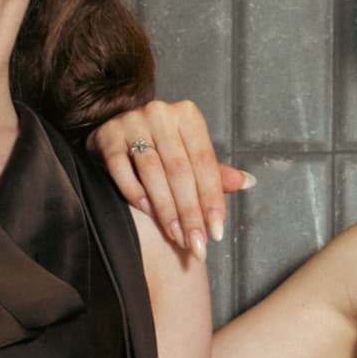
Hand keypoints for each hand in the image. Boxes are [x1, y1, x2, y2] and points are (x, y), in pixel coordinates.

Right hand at [89, 98, 253, 259]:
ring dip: (166, 210)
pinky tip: (148, 214)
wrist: (117, 131)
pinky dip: (136, 194)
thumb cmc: (160, 148)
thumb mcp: (189, 155)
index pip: (204, 163)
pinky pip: (122, 170)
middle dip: (190, 212)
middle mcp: (161, 113)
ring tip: (177, 237)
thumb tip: (248, 182)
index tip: (217, 232)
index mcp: (188, 115)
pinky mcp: (108, 135)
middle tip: (197, 244)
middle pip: (180, 171)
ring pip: (153, 172)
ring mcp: (131, 121)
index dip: (212, 200)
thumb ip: (214, 172)